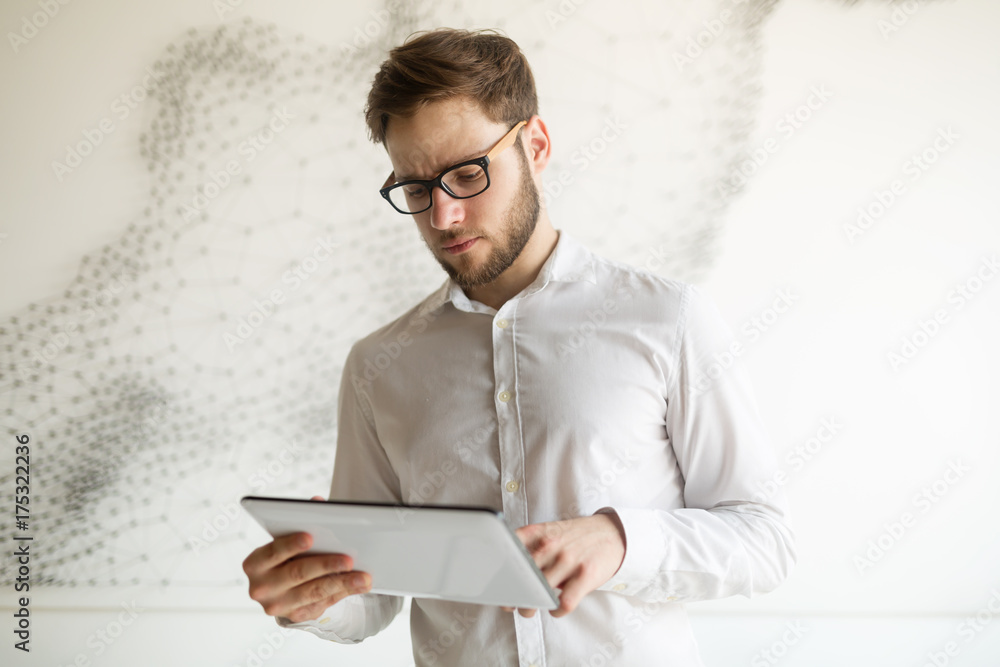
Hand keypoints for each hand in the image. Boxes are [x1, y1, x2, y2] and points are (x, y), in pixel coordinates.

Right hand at [243, 495, 372, 622]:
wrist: (281, 589)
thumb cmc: (287, 556)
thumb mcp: (287, 540)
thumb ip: (301, 520)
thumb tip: (317, 502)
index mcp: (255, 563)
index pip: (273, 551)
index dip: (291, 544)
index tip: (310, 536)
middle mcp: (261, 587)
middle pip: (297, 573)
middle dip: (325, 564)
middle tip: (349, 559)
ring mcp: (277, 605)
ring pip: (314, 592)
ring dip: (342, 583)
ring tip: (363, 577)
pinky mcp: (295, 616)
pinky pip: (322, 604)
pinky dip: (343, 592)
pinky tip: (359, 585)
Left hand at [501, 512, 625, 617]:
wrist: (613, 533)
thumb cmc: (575, 537)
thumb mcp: (550, 532)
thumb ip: (529, 548)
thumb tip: (506, 576)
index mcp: (538, 533)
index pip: (508, 550)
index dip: (497, 571)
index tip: (493, 585)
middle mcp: (552, 545)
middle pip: (522, 576)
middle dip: (512, 594)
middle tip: (509, 604)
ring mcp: (569, 559)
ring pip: (540, 592)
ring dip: (530, 607)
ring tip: (529, 610)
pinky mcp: (586, 575)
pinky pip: (565, 602)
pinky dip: (556, 610)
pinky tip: (555, 609)